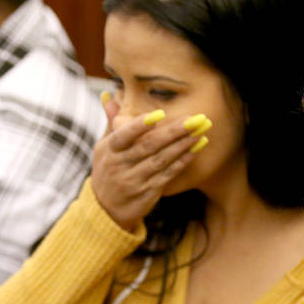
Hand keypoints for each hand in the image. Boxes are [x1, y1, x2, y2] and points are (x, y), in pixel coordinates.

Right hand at [91, 92, 208, 230]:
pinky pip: (168, 175)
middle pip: (148, 146)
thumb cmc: (108, 170)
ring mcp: (134, 180)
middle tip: (193, 119)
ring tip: (200, 131)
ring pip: (161, 160)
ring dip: (182, 145)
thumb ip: (111, 122)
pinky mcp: (148, 192)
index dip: (140, 126)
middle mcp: (120, 165)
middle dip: (173, 132)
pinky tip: (195, 150)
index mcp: (109, 150)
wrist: (105, 209)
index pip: (124, 136)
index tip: (159, 115)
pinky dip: (182, 162)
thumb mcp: (103, 147)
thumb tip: (109, 95)